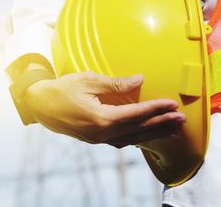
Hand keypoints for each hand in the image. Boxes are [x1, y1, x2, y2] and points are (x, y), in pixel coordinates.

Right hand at [23, 71, 185, 147]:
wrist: (39, 104)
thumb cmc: (61, 90)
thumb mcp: (88, 80)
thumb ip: (115, 84)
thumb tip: (139, 81)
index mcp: (101, 119)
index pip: (136, 114)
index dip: (156, 109)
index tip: (172, 105)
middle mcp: (102, 133)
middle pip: (138, 130)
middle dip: (162, 124)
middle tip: (181, 121)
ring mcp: (98, 139)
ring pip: (132, 138)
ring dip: (153, 134)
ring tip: (172, 131)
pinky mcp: (94, 138)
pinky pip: (121, 140)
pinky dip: (137, 138)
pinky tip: (146, 135)